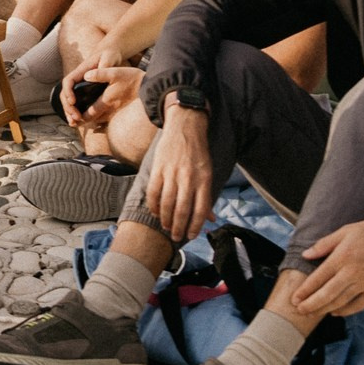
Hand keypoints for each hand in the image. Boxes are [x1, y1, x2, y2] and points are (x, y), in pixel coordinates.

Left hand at [68, 65, 139, 132]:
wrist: (151, 88)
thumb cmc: (134, 79)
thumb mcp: (116, 73)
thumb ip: (101, 74)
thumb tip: (86, 75)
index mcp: (107, 101)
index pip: (90, 114)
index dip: (79, 117)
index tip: (72, 118)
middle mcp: (111, 110)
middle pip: (93, 120)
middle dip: (82, 121)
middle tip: (74, 121)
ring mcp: (117, 111)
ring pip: (100, 120)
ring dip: (91, 120)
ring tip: (82, 119)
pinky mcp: (122, 110)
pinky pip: (108, 118)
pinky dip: (100, 119)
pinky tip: (98, 115)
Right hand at [142, 103, 215, 242]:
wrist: (185, 127)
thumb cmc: (198, 153)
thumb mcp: (208, 173)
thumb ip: (207, 196)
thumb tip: (210, 218)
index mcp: (204, 180)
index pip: (200, 209)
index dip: (195, 226)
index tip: (191, 235)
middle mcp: (188, 178)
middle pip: (182, 209)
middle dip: (178, 227)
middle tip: (175, 237)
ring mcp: (172, 173)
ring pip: (167, 203)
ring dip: (165, 219)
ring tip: (165, 227)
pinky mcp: (159, 168)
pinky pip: (154, 191)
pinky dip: (153, 205)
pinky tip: (155, 212)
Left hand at [294, 217, 363, 317]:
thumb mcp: (346, 231)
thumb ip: (324, 244)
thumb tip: (306, 255)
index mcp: (342, 257)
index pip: (318, 278)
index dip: (305, 290)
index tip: (294, 298)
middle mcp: (352, 273)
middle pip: (327, 294)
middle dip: (311, 305)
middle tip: (299, 311)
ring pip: (341, 301)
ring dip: (325, 309)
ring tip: (313, 313)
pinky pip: (359, 304)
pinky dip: (346, 311)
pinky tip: (336, 312)